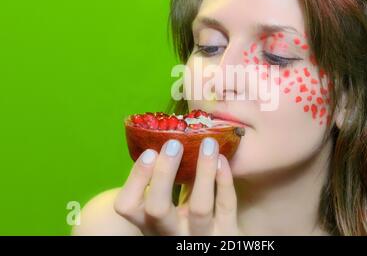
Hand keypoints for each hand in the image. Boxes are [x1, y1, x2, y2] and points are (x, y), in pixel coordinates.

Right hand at [114, 137, 241, 234]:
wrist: (216, 248)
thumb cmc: (188, 220)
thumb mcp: (172, 205)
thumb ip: (168, 180)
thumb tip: (170, 134)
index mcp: (149, 223)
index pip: (128, 206)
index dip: (136, 178)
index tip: (150, 152)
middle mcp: (169, 234)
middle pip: (158, 209)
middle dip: (163, 174)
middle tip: (173, 143)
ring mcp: (199, 237)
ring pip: (198, 208)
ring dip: (203, 171)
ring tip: (208, 143)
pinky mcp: (227, 235)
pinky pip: (226, 207)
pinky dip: (224, 181)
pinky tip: (223, 160)